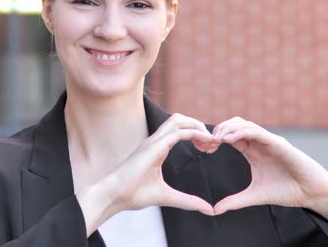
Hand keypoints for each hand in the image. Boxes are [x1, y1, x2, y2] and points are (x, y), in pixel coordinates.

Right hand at [77, 113, 215, 235]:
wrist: (114, 195)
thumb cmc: (133, 194)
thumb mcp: (167, 196)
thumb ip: (187, 201)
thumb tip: (208, 209)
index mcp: (157, 148)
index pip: (179, 130)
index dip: (197, 134)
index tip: (210, 148)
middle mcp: (155, 141)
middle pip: (180, 119)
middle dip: (199, 126)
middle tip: (213, 143)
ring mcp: (153, 141)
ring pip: (178, 120)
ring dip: (197, 126)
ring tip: (210, 140)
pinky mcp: (153, 146)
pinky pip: (177, 132)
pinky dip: (194, 133)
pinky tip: (205, 142)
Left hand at [210, 117, 327, 235]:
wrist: (311, 193)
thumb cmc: (287, 191)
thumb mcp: (255, 196)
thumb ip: (235, 201)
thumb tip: (215, 210)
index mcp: (252, 151)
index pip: (231, 136)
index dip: (216, 139)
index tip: (205, 148)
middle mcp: (259, 143)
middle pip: (234, 125)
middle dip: (219, 130)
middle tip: (208, 142)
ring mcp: (268, 141)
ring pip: (244, 124)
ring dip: (228, 128)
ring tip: (216, 139)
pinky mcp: (278, 143)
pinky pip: (257, 132)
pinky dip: (242, 132)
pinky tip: (229, 139)